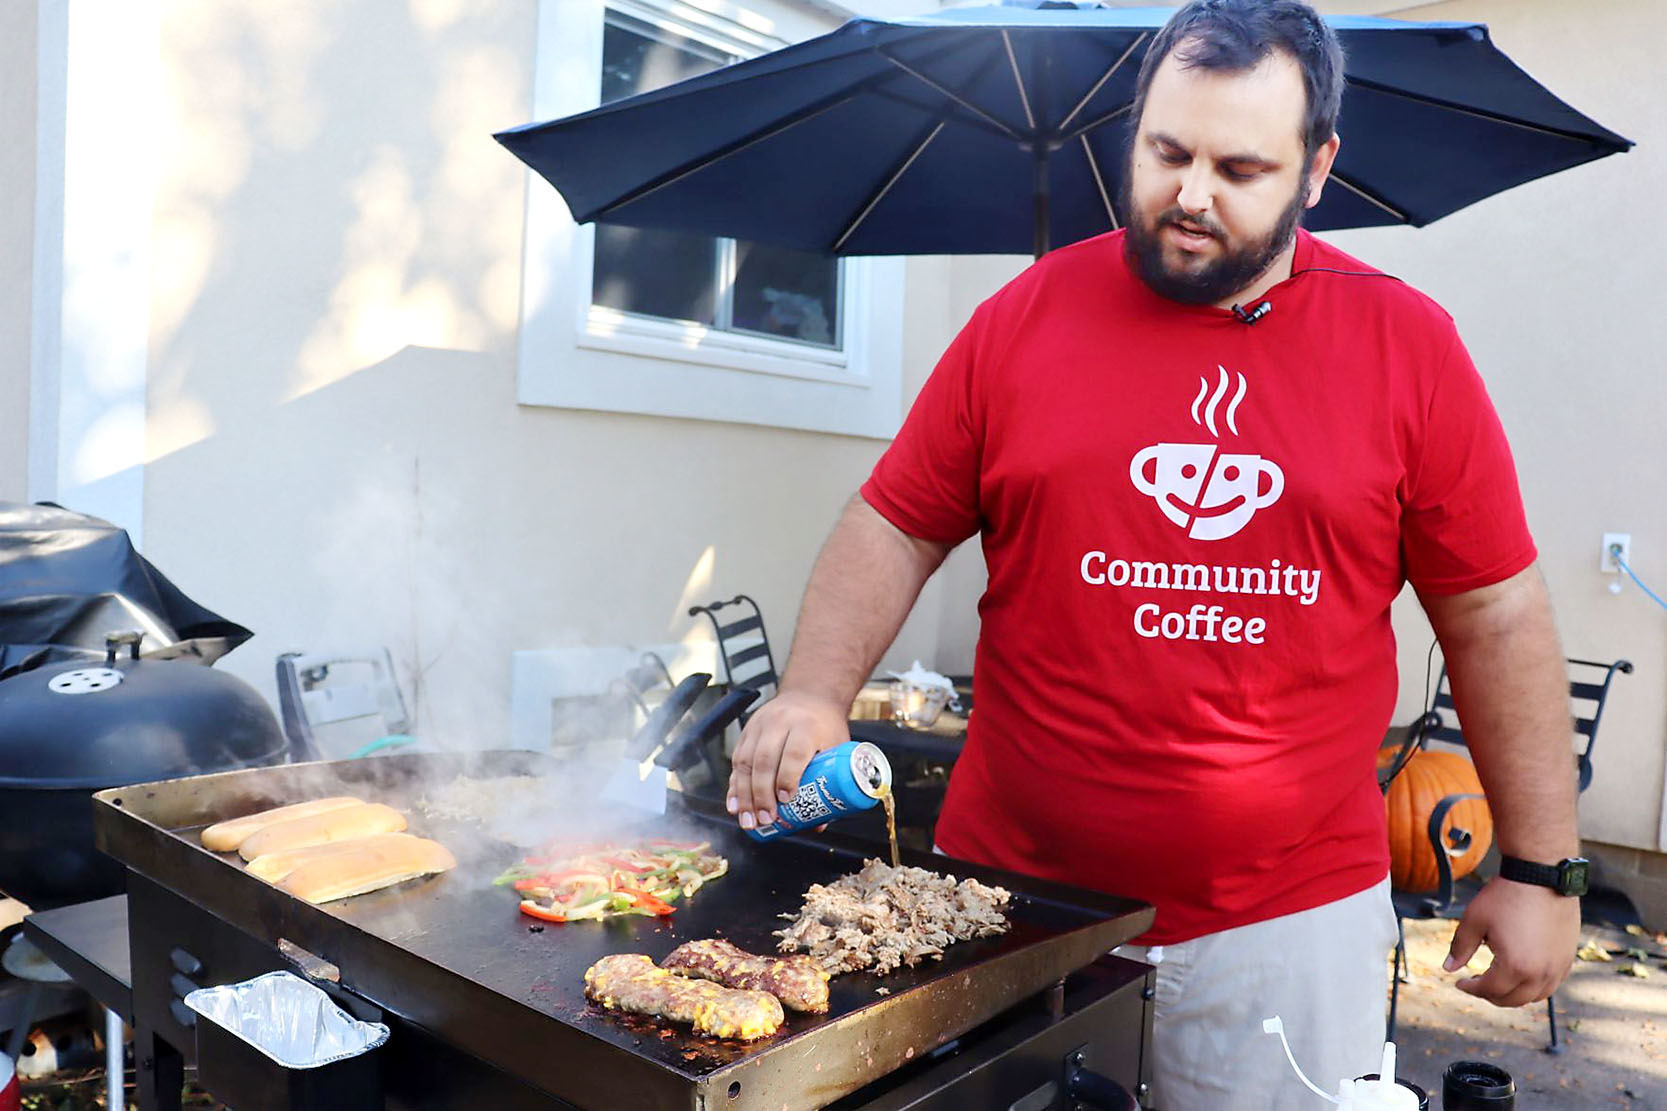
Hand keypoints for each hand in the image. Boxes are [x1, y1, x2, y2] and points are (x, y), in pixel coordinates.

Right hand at [726, 690, 849, 829]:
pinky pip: (736, 760)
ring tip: (748, 820)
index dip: (788, 778)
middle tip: (765, 819)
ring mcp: (759, 725)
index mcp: (806, 725)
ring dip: (744, 795)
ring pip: (745, 762)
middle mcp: (780, 723)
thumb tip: (819, 823)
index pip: (794, 753)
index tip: (786, 801)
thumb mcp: (836, 747)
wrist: (810, 695)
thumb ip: (830, 782)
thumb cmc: (825, 726)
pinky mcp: (747, 731)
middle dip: (762, 794)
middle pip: (764, 760)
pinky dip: (734, 786)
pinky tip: (734, 805)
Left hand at [1444, 876, 1579, 1005]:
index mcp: (1515, 966)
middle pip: (1513, 1000)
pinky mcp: (1568, 958)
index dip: (1471, 989)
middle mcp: (1541, 973)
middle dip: (1491, 995)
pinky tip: (1521, 972)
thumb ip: (1460, 947)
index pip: (1490, 991)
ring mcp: (1558, 967)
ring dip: (1514, 994)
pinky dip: (1534, 986)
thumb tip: (1448, 968)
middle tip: (1477, 983)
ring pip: (1535, 996)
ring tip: (1498, 980)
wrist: (1541, 875)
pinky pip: (1552, 984)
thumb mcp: (1474, 920)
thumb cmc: (1505, 896)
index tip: (1460, 983)